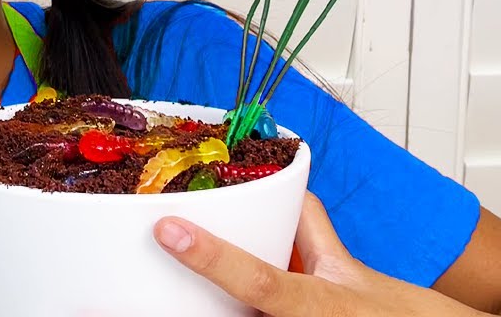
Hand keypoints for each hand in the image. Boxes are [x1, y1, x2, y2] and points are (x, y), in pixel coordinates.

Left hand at [154, 192, 487, 316]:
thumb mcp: (360, 274)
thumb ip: (315, 236)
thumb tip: (288, 195)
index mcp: (319, 307)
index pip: (258, 279)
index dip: (210, 256)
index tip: (168, 231)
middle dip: (189, 306)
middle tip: (141, 285)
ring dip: (218, 313)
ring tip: (170, 300)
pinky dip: (243, 315)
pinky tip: (228, 306)